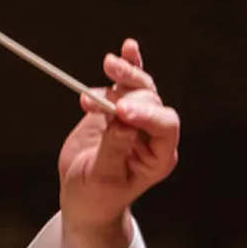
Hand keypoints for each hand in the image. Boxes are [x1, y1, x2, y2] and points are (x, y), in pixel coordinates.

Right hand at [59, 37, 179, 247]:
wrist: (82, 197)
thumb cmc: (95, 198)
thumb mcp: (102, 179)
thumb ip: (114, 150)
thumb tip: (123, 123)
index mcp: (158, 159)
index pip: (164, 127)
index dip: (146, 115)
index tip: (120, 112)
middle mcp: (152, 137)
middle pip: (151, 101)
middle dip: (129, 93)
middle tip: (105, 96)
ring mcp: (137, 121)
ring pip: (140, 88)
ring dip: (124, 75)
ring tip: (108, 66)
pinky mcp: (118, 109)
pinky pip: (127, 85)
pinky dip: (128, 66)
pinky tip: (129, 49)